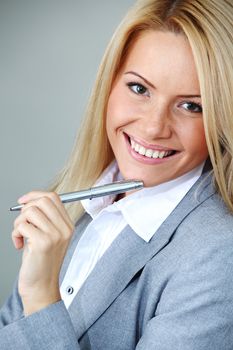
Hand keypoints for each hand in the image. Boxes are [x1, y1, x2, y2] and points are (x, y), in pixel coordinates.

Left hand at [12, 191, 73, 315]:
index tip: (23, 201)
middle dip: (25, 208)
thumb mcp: (49, 237)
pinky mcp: (43, 243)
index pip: (54, 197)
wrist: (41, 287)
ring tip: (21, 235)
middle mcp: (64, 229)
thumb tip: (29, 201)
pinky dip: (15, 234)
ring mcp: (55, 236)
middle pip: (43, 200)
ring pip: (30, 211)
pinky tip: (19, 244)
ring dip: (18, 222)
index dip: (35, 195)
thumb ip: (45, 218)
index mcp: (67, 226)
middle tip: (22, 222)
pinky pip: (22, 226)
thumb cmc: (41, 263)